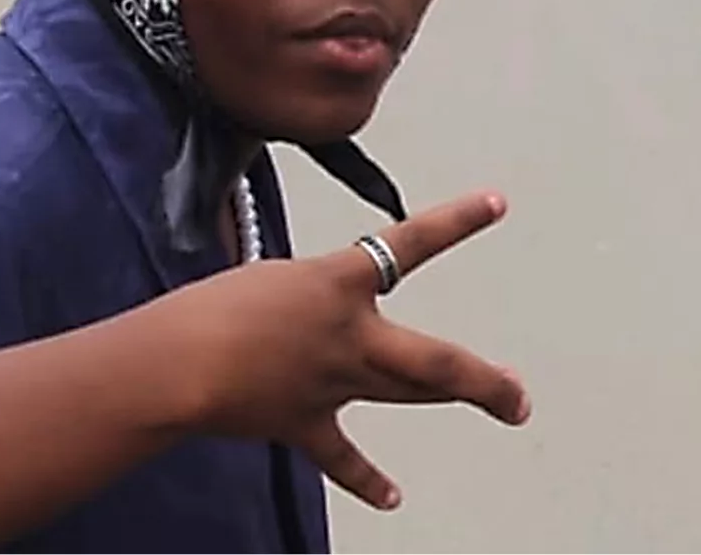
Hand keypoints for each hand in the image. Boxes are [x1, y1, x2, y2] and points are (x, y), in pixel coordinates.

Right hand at [152, 191, 529, 511]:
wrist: (181, 362)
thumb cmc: (210, 307)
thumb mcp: (270, 277)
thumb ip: (308, 293)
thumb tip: (317, 317)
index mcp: (338, 282)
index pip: (410, 242)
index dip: (457, 221)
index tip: (495, 203)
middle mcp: (351, 334)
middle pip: (436, 363)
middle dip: (484, 380)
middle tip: (519, 394)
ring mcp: (334, 383)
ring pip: (408, 394)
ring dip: (452, 399)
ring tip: (500, 405)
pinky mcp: (306, 423)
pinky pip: (344, 459)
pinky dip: (367, 481)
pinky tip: (392, 497)